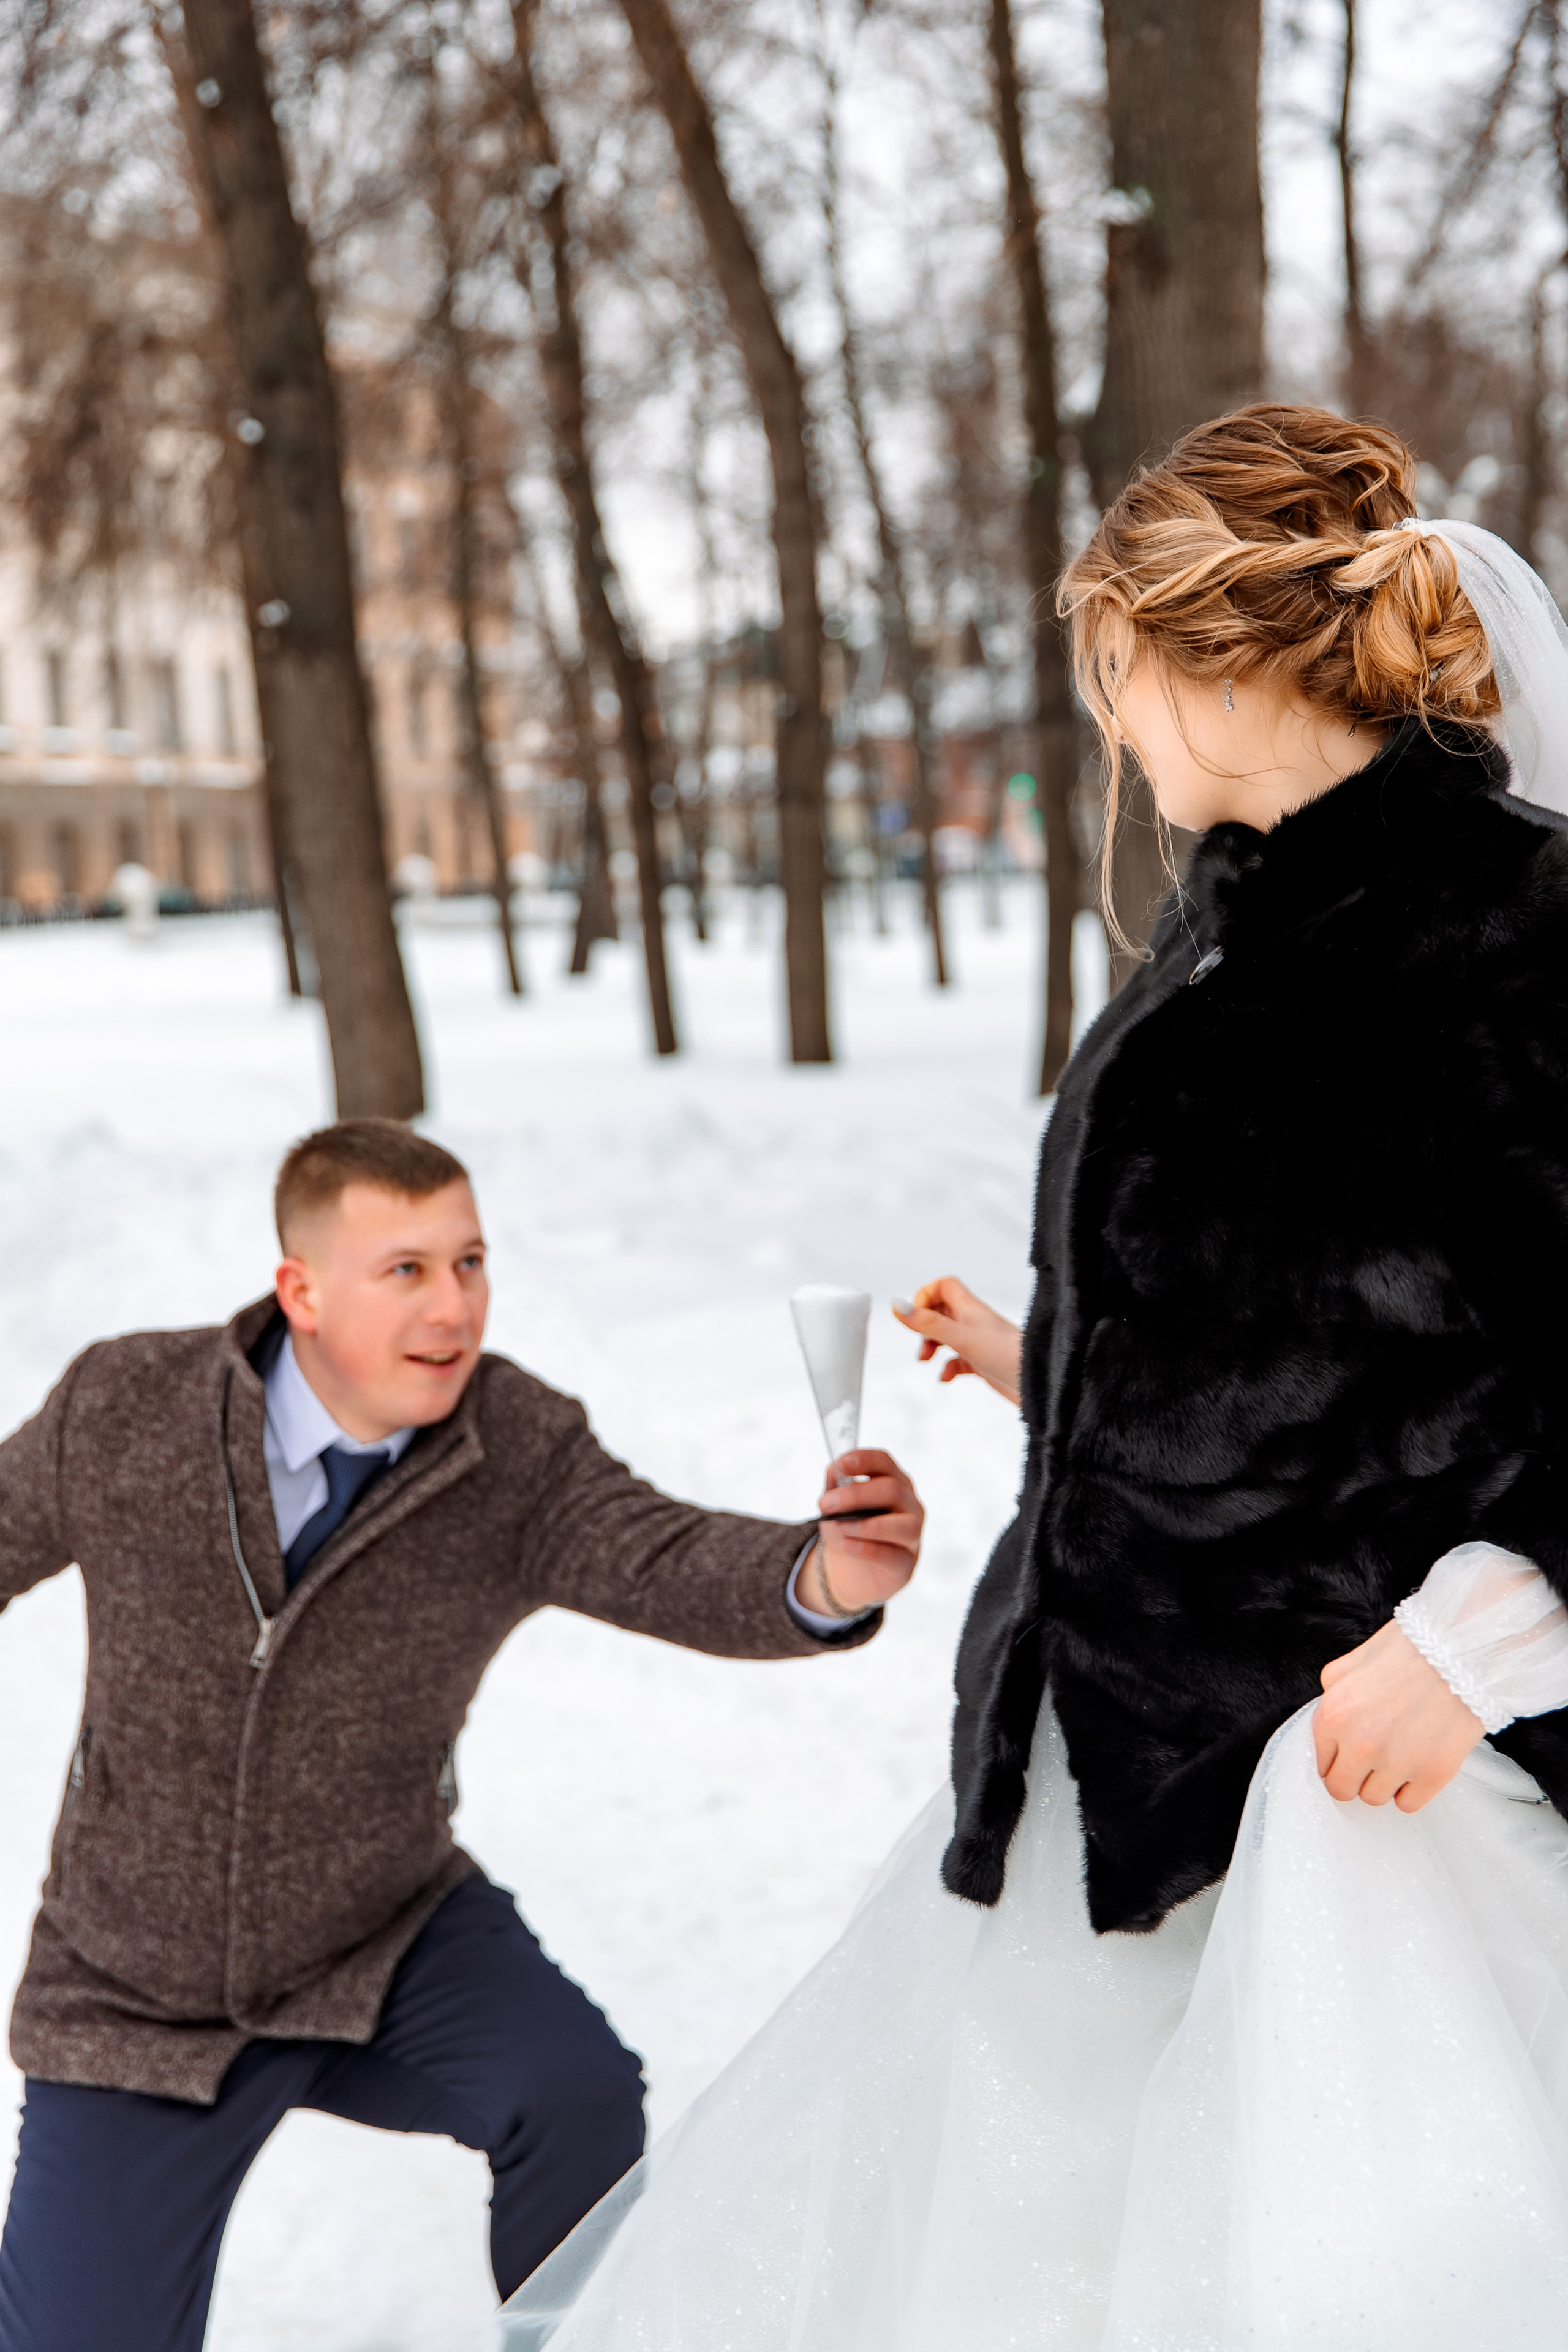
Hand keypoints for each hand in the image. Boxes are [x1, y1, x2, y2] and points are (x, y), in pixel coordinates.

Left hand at [798, 1449, 923, 1618]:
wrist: (851, 1570)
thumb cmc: (848, 1530)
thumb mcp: (836, 1507)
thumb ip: (834, 1489)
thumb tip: (833, 1472)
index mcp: (893, 1482)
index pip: (885, 1462)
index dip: (865, 1460)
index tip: (841, 1464)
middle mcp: (909, 1505)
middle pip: (893, 1490)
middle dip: (857, 1495)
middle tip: (826, 1504)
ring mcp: (912, 1535)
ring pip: (904, 1525)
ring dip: (867, 1525)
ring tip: (840, 1527)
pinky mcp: (906, 1563)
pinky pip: (893, 1555)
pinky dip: (867, 1549)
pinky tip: (847, 1545)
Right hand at [893, 1279, 1021, 1405]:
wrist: (1042, 1386)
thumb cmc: (1009, 1358)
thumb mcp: (963, 1340)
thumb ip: (930, 1324)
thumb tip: (897, 1306)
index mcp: (971, 1309)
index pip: (944, 1286)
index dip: (925, 1296)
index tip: (917, 1317)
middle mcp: (974, 1323)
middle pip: (941, 1311)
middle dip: (924, 1325)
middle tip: (921, 1342)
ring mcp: (979, 1343)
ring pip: (947, 1336)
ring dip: (931, 1345)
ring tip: (926, 1359)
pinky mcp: (983, 1363)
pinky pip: (957, 1360)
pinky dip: (947, 1367)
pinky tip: (947, 1378)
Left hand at [1313, 1619, 1484, 1810]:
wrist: (1463, 1651)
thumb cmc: (1414, 1650)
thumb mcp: (1357, 1658)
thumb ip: (1334, 1687)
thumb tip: (1329, 1709)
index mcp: (1333, 1714)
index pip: (1320, 1763)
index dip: (1337, 1759)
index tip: (1349, 1756)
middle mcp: (1359, 1743)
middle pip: (1342, 1790)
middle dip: (1354, 1777)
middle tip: (1372, 1762)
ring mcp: (1395, 1763)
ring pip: (1374, 1799)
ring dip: (1384, 1782)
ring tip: (1400, 1755)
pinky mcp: (1431, 1775)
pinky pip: (1408, 1804)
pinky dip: (1412, 1790)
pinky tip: (1418, 1765)